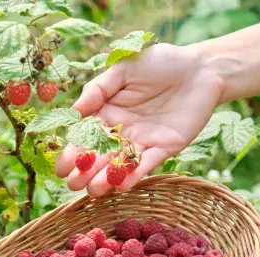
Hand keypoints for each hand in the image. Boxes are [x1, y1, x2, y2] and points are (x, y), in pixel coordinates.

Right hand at [55, 43, 225, 196]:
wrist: (199, 69)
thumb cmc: (159, 63)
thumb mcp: (124, 68)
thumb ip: (98, 89)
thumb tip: (75, 111)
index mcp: (107, 113)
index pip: (85, 137)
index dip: (72, 153)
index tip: (60, 168)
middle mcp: (122, 131)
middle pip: (100, 156)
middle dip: (85, 172)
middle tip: (73, 185)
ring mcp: (142, 142)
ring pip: (121, 164)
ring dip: (107, 179)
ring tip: (94, 191)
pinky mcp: (164, 148)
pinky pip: (147, 164)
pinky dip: (135, 175)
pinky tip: (122, 186)